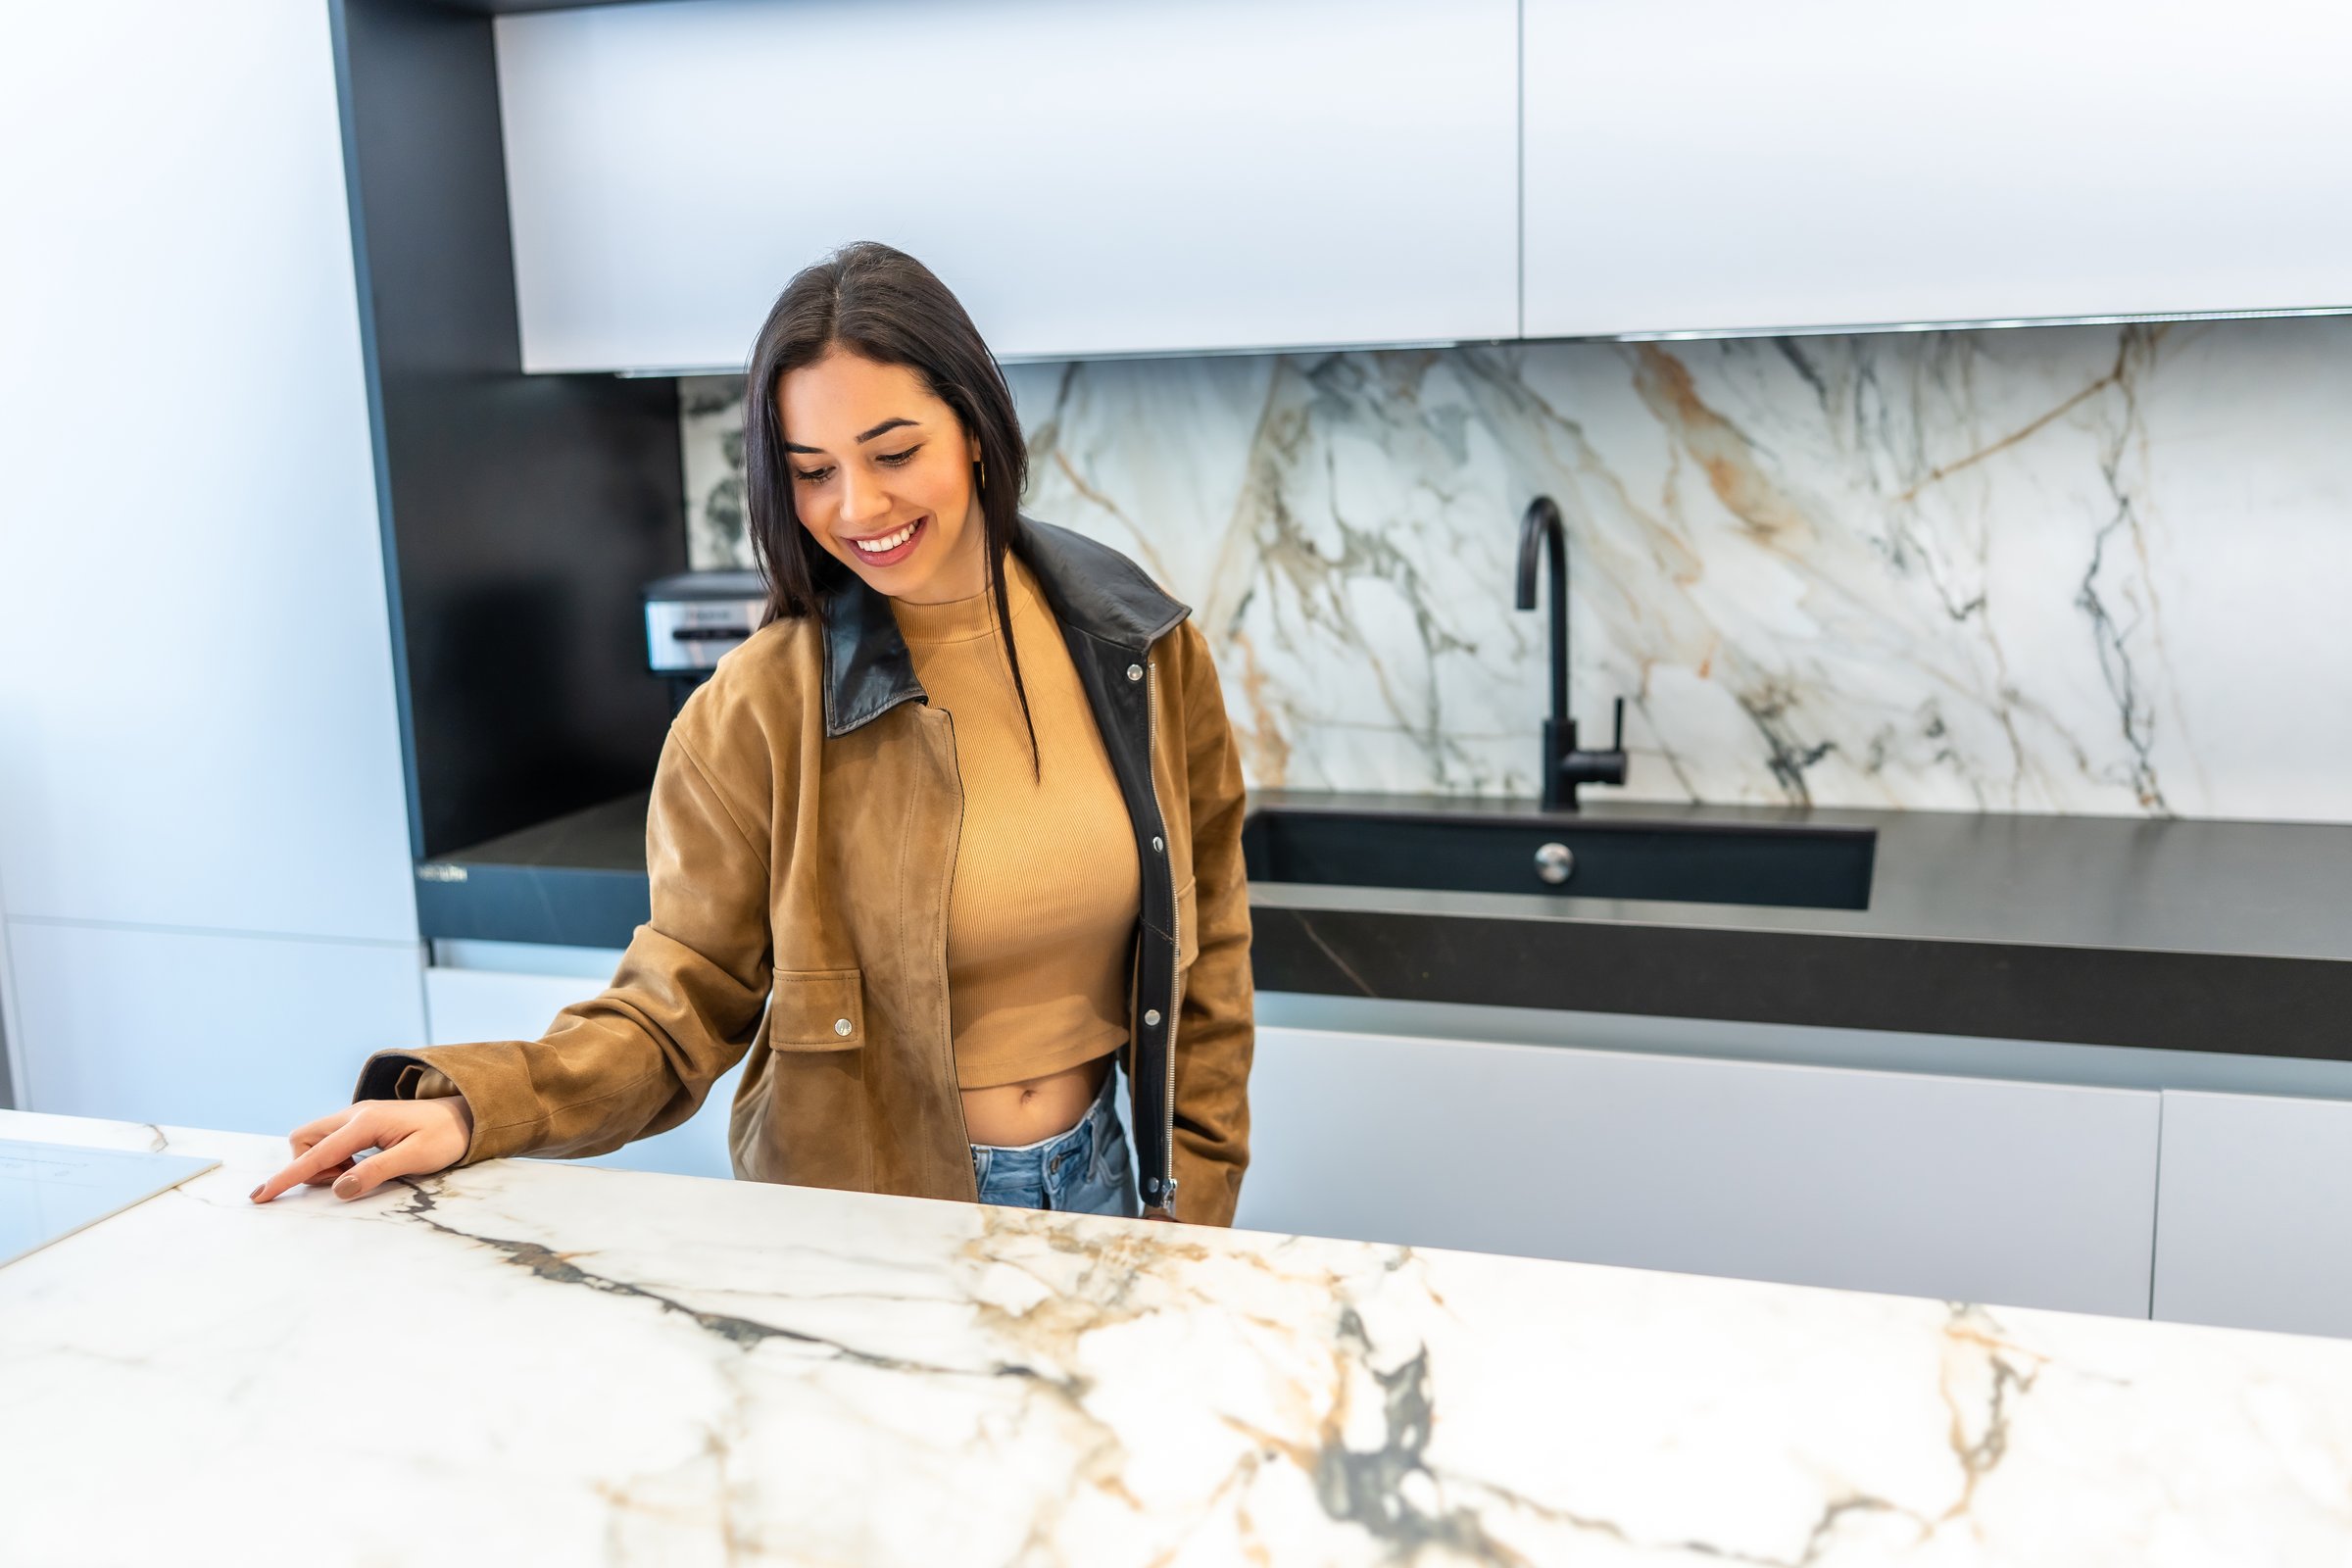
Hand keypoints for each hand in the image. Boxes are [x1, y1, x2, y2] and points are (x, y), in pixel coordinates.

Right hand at [248, 1097, 472, 1203]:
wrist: (466, 1115)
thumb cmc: (446, 1137)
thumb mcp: (417, 1157)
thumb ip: (377, 1171)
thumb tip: (339, 1189)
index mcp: (365, 1122)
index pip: (316, 1153)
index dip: (287, 1177)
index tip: (260, 1195)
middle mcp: (354, 1114)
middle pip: (303, 1138)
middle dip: (308, 1165)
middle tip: (346, 1179)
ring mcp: (356, 1116)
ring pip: (315, 1140)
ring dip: (323, 1163)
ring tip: (359, 1172)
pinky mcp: (361, 1123)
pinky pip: (331, 1141)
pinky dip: (336, 1158)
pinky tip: (362, 1165)